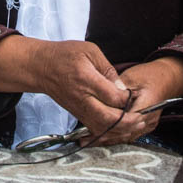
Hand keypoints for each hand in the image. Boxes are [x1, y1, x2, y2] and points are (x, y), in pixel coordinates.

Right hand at [0, 36, 129, 132]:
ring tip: (135, 126)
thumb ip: (107, 68)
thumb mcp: (89, 51)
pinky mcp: (76, 113)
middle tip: (141, 119)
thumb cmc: (65, 55)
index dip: (127, 99)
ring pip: (101, 127)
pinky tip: (120, 128)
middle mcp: (82, 98)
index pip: (112, 97)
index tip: (134, 95)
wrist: (41, 68)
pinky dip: (109, 131)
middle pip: (108, 118)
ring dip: (120, 130)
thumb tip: (122, 87)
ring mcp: (78, 108)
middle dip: (128, 122)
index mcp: (86, 79)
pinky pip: (94, 128)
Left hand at [90, 56, 182, 146]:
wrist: (166, 79)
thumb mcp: (132, 77)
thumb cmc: (149, 75)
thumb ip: (118, 89)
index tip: (92, 125)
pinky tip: (98, 136)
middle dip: (104, 135)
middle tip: (85, 137)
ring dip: (107, 138)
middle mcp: (149, 119)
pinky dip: (113, 135)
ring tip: (87, 140)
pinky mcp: (144, 127)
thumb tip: (104, 97)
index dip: (108, 123)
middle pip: (124, 132)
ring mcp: (148, 125)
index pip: (126, 119)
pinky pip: (127, 135)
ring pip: (125, 136)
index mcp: (148, 105)